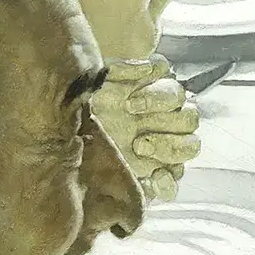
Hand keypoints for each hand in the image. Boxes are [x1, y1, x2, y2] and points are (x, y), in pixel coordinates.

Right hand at [92, 57, 200, 201]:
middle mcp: (167, 118)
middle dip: (167, 135)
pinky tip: (128, 85)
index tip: (155, 174)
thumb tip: (160, 181)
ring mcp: (158, 92)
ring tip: (129, 107)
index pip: (189, 148)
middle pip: (189, 120)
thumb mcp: (112, 178)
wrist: (64, 127)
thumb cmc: (91, 155)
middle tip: (138, 143)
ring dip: (156, 101)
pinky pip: (159, 66)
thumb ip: (138, 187)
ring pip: (178, 94)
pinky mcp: (145, 70)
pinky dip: (144, 73)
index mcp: (165, 145)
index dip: (176, 158)